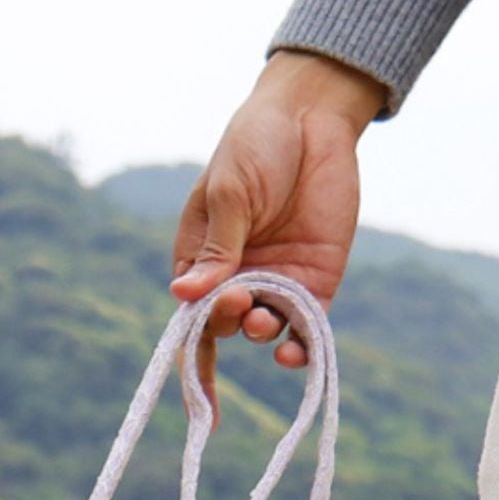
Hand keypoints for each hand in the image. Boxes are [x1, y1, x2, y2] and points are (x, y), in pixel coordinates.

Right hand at [172, 51, 386, 406]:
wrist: (311, 118)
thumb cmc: (256, 144)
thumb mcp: (229, 191)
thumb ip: (217, 247)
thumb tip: (184, 297)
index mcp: (201, 258)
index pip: (191, 317)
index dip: (191, 354)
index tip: (195, 382)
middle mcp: (236, 278)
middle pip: (226, 325)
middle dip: (230, 320)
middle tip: (240, 297)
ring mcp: (276, 283)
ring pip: (266, 330)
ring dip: (262, 332)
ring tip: (264, 316)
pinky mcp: (314, 283)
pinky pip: (306, 327)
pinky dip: (300, 347)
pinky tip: (294, 354)